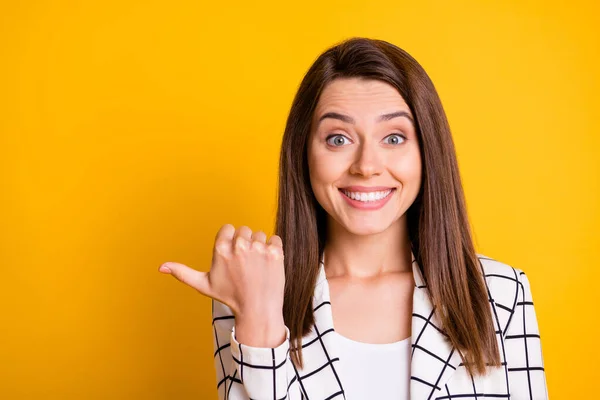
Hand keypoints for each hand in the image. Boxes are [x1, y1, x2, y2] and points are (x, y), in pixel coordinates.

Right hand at [158, 224, 285, 320]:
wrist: (257, 309)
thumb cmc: (230, 296)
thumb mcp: (204, 285)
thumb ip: (183, 273)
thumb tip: (161, 267)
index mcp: (221, 249)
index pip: (228, 228)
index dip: (231, 240)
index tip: (233, 255)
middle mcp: (239, 246)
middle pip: (244, 230)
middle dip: (245, 243)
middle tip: (245, 264)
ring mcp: (259, 249)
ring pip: (259, 234)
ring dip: (259, 247)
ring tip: (256, 267)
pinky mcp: (276, 253)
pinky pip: (275, 239)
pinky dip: (274, 249)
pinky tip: (268, 265)